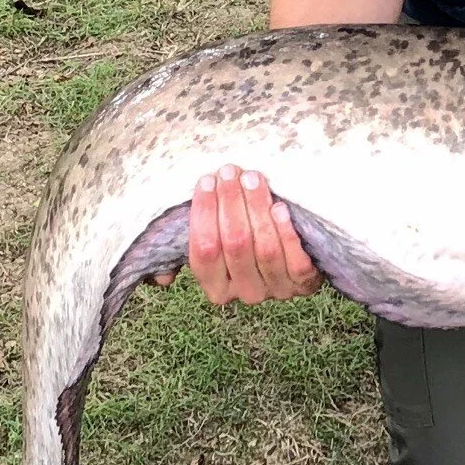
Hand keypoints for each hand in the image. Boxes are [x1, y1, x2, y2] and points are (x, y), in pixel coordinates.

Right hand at [151, 165, 323, 304]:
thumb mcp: (221, 254)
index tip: (207, 180)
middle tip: (230, 172)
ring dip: (256, 208)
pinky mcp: (304, 284)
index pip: (203, 251)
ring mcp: (276, 290)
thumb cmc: (249, 249)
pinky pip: (295, 261)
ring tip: (252, 178)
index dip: (203, 213)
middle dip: (230, 202)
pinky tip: (280, 207)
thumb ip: (197, 250)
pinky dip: (286, 232)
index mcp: (216, 288)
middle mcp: (244, 293)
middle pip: (234, 244)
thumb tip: (160, 276)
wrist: (300, 265)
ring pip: (264, 248)